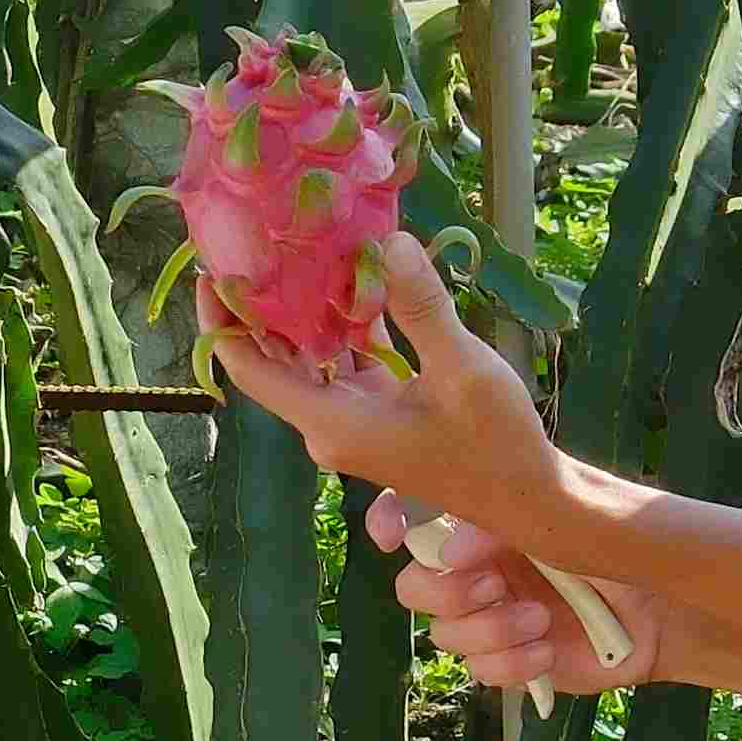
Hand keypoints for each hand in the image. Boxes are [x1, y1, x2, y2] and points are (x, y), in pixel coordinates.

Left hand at [201, 231, 571, 534]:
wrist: (529, 497)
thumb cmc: (496, 443)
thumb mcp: (463, 370)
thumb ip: (422, 308)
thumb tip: (391, 243)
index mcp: (335, 423)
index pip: (253, 373)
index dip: (223, 326)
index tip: (211, 274)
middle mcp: (332, 425)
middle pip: (273, 363)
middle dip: (255, 310)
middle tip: (247, 248)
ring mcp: (354, 420)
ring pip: (309, 361)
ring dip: (301, 313)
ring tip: (293, 251)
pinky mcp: (379, 413)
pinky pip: (344, 364)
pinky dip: (342, 327)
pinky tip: (352, 278)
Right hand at [373, 486, 643, 693]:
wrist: (663, 608)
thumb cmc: (616, 548)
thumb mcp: (557, 522)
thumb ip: (498, 528)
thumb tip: (448, 550)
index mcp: (480, 523)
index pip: (413, 515)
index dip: (389, 521)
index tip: (391, 536)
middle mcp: (476, 569)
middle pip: (414, 587)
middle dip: (446, 591)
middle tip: (494, 584)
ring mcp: (490, 618)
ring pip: (443, 634)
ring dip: (487, 629)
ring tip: (539, 619)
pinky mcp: (510, 661)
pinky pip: (479, 670)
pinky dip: (510, 661)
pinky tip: (547, 648)